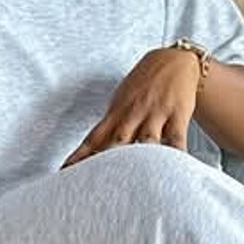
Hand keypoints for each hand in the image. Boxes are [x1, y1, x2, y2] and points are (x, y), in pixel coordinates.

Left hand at [64, 47, 203, 167]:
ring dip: (138, 160)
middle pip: (115, 142)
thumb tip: (91, 152)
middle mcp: (132, 114)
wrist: (174, 60)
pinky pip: (176, 138)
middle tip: (94, 183)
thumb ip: (110, 127)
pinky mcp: (177, 115)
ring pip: (145, 141)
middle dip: (104, 163)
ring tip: (132, 181)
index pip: (93, 139)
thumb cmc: (144, 86)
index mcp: (115, 113)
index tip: (66, 174)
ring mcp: (154, 114)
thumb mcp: (121, 102)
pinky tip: (174, 169)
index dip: (79, 157)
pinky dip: (176, 155)